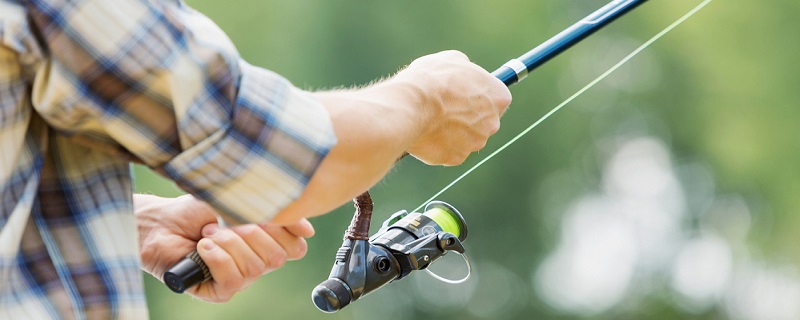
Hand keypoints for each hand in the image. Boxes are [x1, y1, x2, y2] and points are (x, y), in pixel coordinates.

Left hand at [135, 194, 313, 301]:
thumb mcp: (241, 202)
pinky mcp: (218, 291)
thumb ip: (276, 213)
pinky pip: (232, 281)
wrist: (158, 222)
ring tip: (207, 233)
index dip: (284, 230)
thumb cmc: (196, 210)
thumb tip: (309, 230)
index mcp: (266, 242)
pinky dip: (218, 258)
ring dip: (228, 243)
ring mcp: (239, 278)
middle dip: (251, 232)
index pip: (296, 247)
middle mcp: (257, 263)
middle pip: (278, 257)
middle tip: (225, 221)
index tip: (265, 214)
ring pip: (254, 268)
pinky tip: (203, 247)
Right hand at [396, 50, 511, 165]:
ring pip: (464, 138)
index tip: (467, 94)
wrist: (410, 104)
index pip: (497, 98)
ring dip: (451, 131)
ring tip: (430, 118)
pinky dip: (438, 144)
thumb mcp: (452, 60)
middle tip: (445, 106)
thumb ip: (467, 70)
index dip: (480, 95)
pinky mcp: (455, 158)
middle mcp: (493, 123)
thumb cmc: (431, 79)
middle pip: (482, 121)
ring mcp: (474, 143)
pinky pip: (448, 151)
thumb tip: (465, 73)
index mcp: (499, 97)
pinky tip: (425, 131)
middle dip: (466, 116)